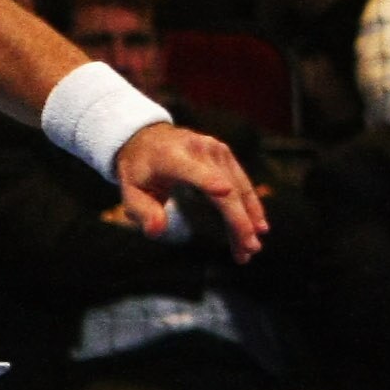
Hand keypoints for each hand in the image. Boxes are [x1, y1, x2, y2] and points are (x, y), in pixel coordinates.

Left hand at [111, 123, 265, 259]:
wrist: (147, 139)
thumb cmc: (138, 171)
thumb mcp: (130, 192)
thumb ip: (142, 212)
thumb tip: (157, 231)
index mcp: (170, 157)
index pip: (190, 170)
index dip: (207, 180)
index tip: (224, 191)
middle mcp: (197, 149)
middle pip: (223, 189)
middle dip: (239, 220)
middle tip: (249, 250)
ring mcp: (216, 150)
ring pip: (238, 189)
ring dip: (248, 219)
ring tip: (251, 248)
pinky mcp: (226, 154)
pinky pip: (242, 184)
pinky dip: (251, 207)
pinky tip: (259, 226)